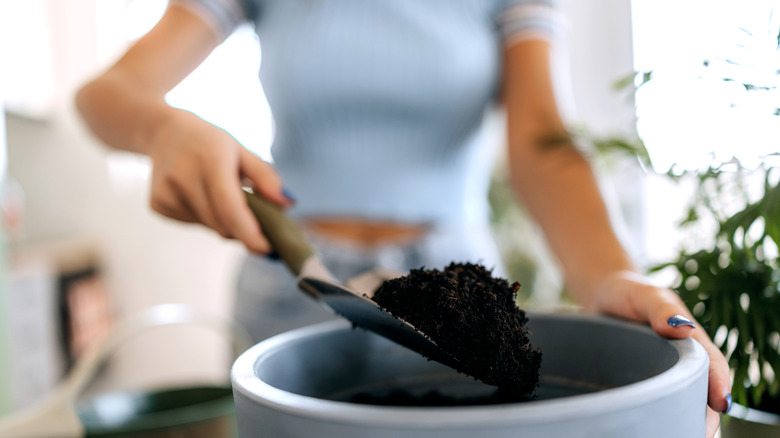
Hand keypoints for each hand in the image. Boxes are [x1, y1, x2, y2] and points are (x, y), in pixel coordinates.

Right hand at [145, 108, 291, 253]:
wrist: (163, 132)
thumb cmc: (210, 143)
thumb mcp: (241, 150)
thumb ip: (265, 177)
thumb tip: (288, 204)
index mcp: (210, 160)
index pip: (230, 208)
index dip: (249, 233)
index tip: (267, 248)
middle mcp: (184, 178)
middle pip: (222, 223)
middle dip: (243, 228)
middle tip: (256, 220)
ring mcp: (167, 193)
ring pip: (210, 227)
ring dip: (223, 221)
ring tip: (218, 193)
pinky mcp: (158, 205)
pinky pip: (193, 224)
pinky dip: (205, 217)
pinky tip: (198, 194)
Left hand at [590, 272, 730, 437]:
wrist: (602, 297)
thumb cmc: (629, 294)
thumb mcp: (645, 295)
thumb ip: (661, 308)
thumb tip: (683, 326)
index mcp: (692, 341)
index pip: (712, 366)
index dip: (718, 385)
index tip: (721, 404)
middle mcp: (681, 362)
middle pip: (699, 393)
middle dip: (702, 414)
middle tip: (697, 431)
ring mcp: (661, 374)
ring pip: (678, 400)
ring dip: (679, 417)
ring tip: (671, 431)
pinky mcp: (641, 382)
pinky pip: (652, 401)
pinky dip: (653, 413)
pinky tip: (645, 424)